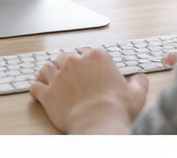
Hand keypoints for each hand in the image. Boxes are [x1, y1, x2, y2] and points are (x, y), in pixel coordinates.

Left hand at [29, 49, 148, 133]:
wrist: (98, 123)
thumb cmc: (116, 109)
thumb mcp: (136, 93)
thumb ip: (138, 82)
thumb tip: (140, 79)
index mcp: (96, 57)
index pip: (87, 52)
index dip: (86, 61)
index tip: (87, 68)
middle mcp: (75, 62)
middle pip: (66, 57)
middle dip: (67, 64)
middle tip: (69, 74)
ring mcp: (59, 76)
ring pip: (48, 67)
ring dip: (50, 73)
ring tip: (51, 79)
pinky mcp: (48, 92)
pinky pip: (35, 86)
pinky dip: (36, 89)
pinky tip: (38, 92)